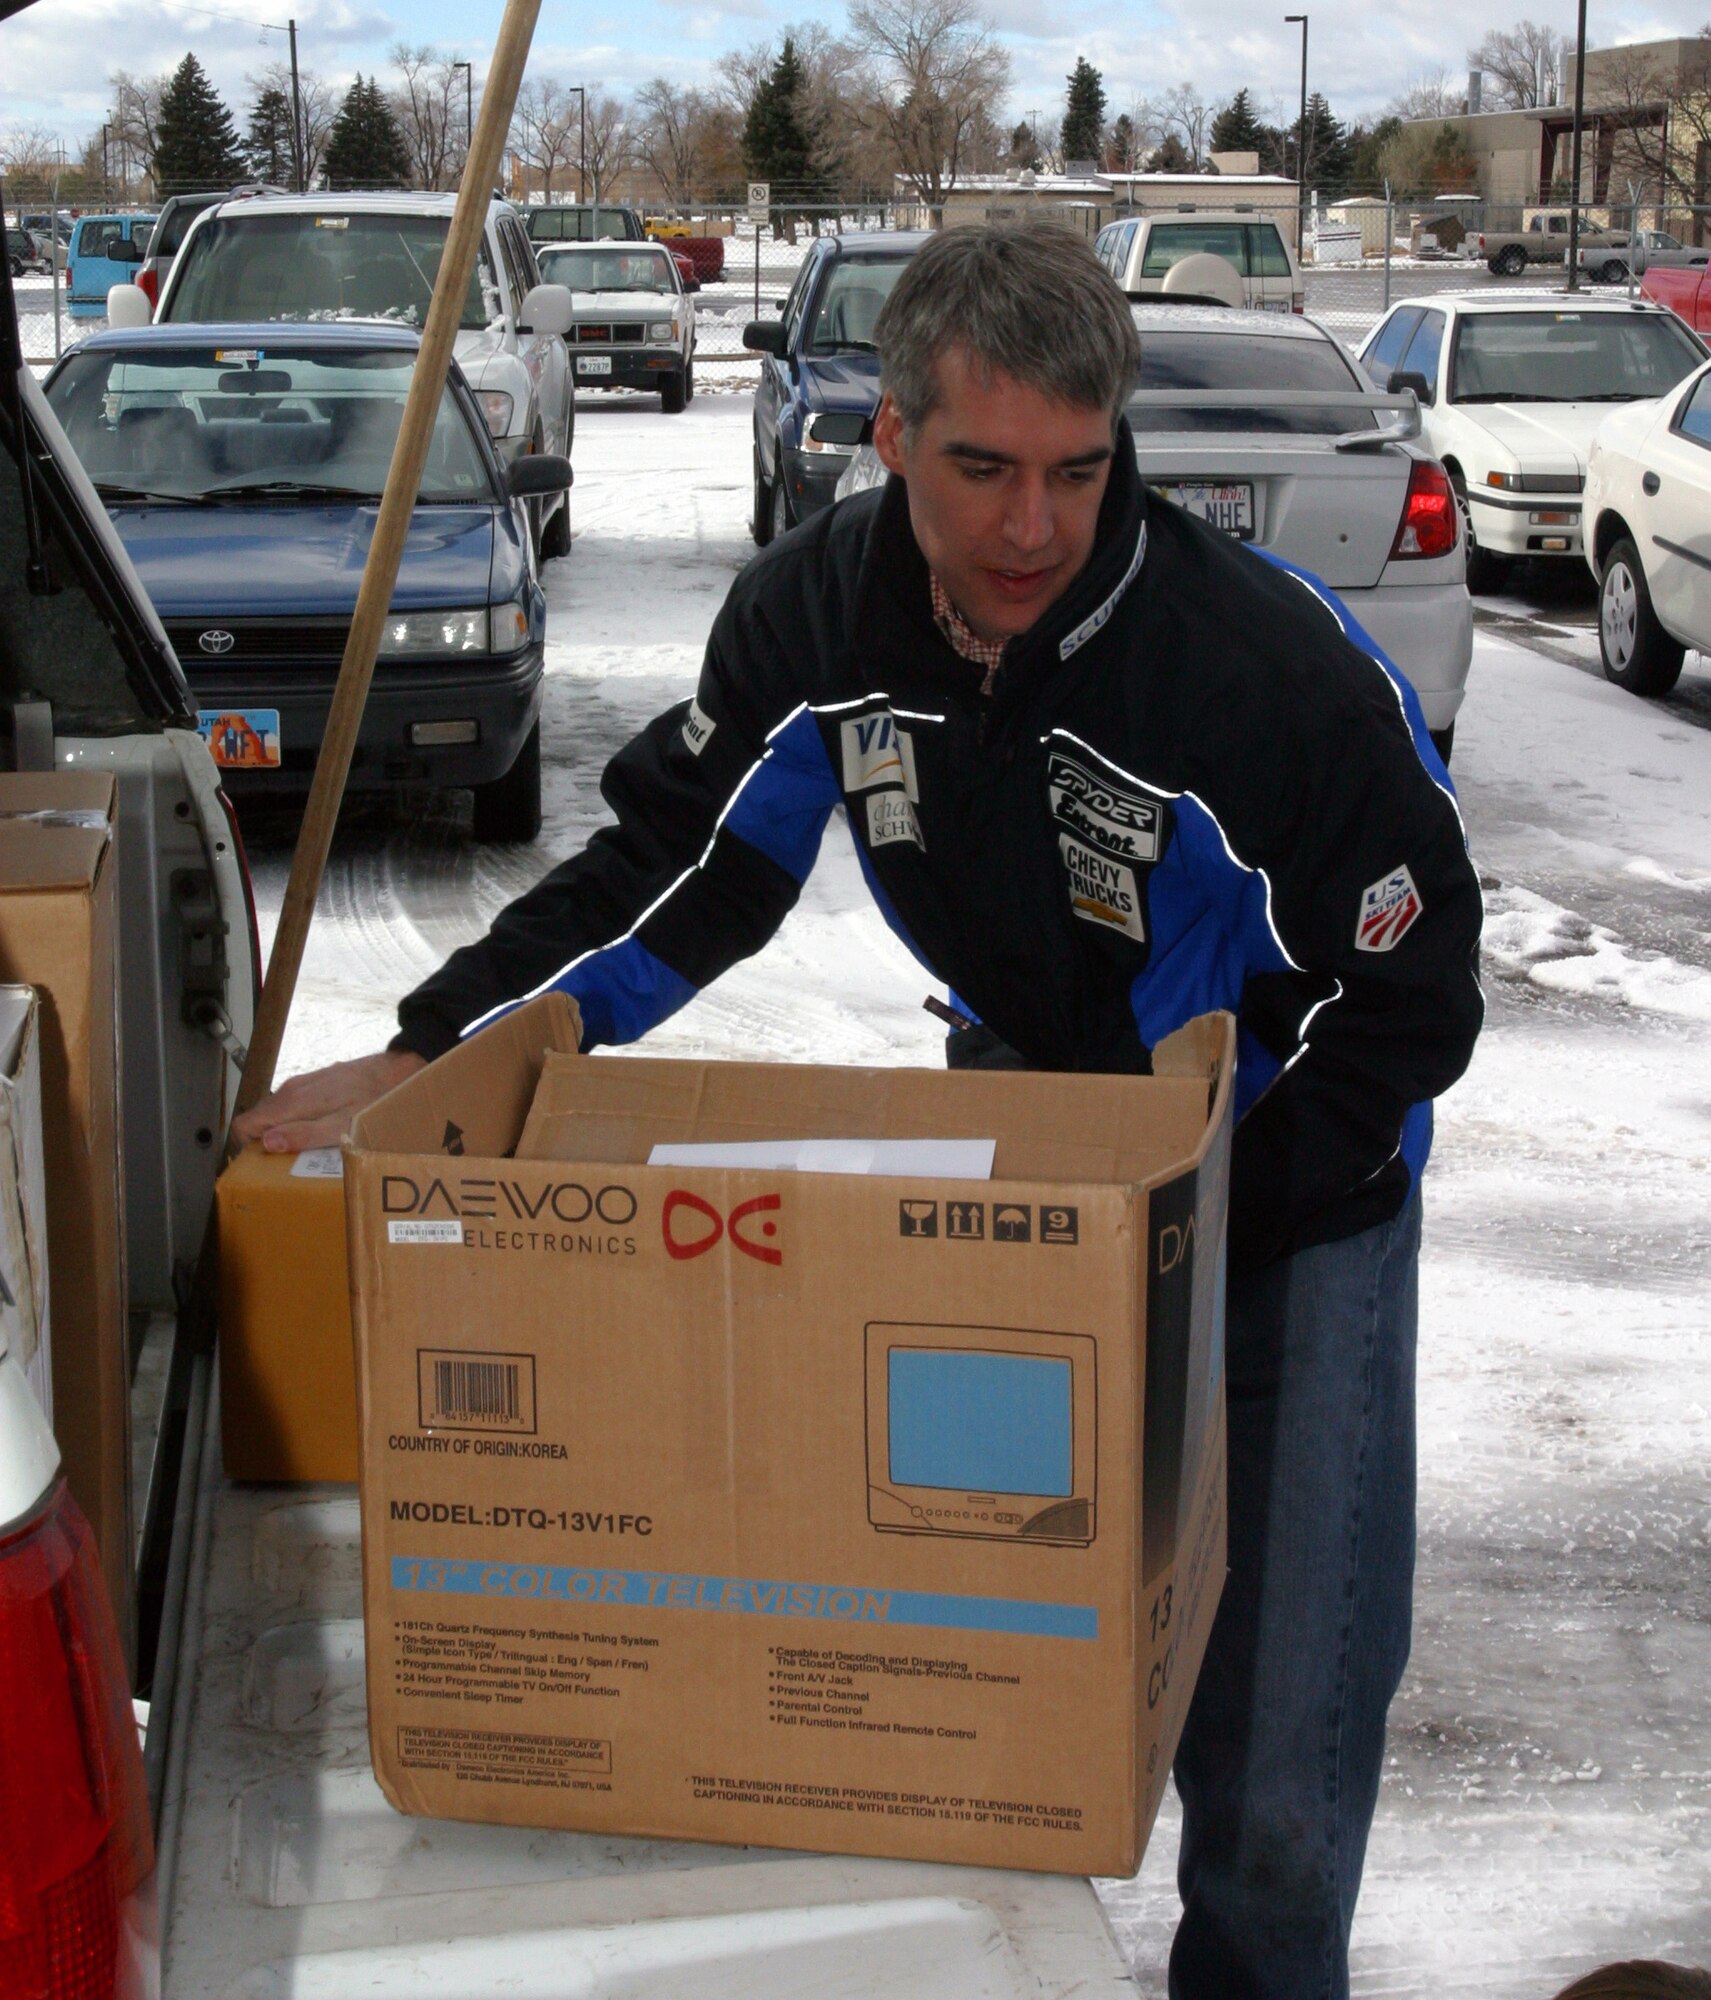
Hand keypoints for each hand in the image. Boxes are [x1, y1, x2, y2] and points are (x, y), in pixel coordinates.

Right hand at [230, 1049, 427, 1154]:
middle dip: (263, 1144)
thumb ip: (304, 1134)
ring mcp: (303, 1084)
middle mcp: (291, 1090)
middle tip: (282, 1167)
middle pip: (258, 1120)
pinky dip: (296, 1123)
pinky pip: (293, 1106)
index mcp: (291, 1101)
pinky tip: (317, 1135)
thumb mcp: (342, 1125)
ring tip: (301, 1155)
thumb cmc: (373, 1100)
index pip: (244, 1124)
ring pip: (276, 1113)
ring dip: (281, 1134)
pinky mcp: (316, 1083)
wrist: (398, 1070)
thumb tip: (267, 1143)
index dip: (245, 1147)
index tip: (259, 1166)